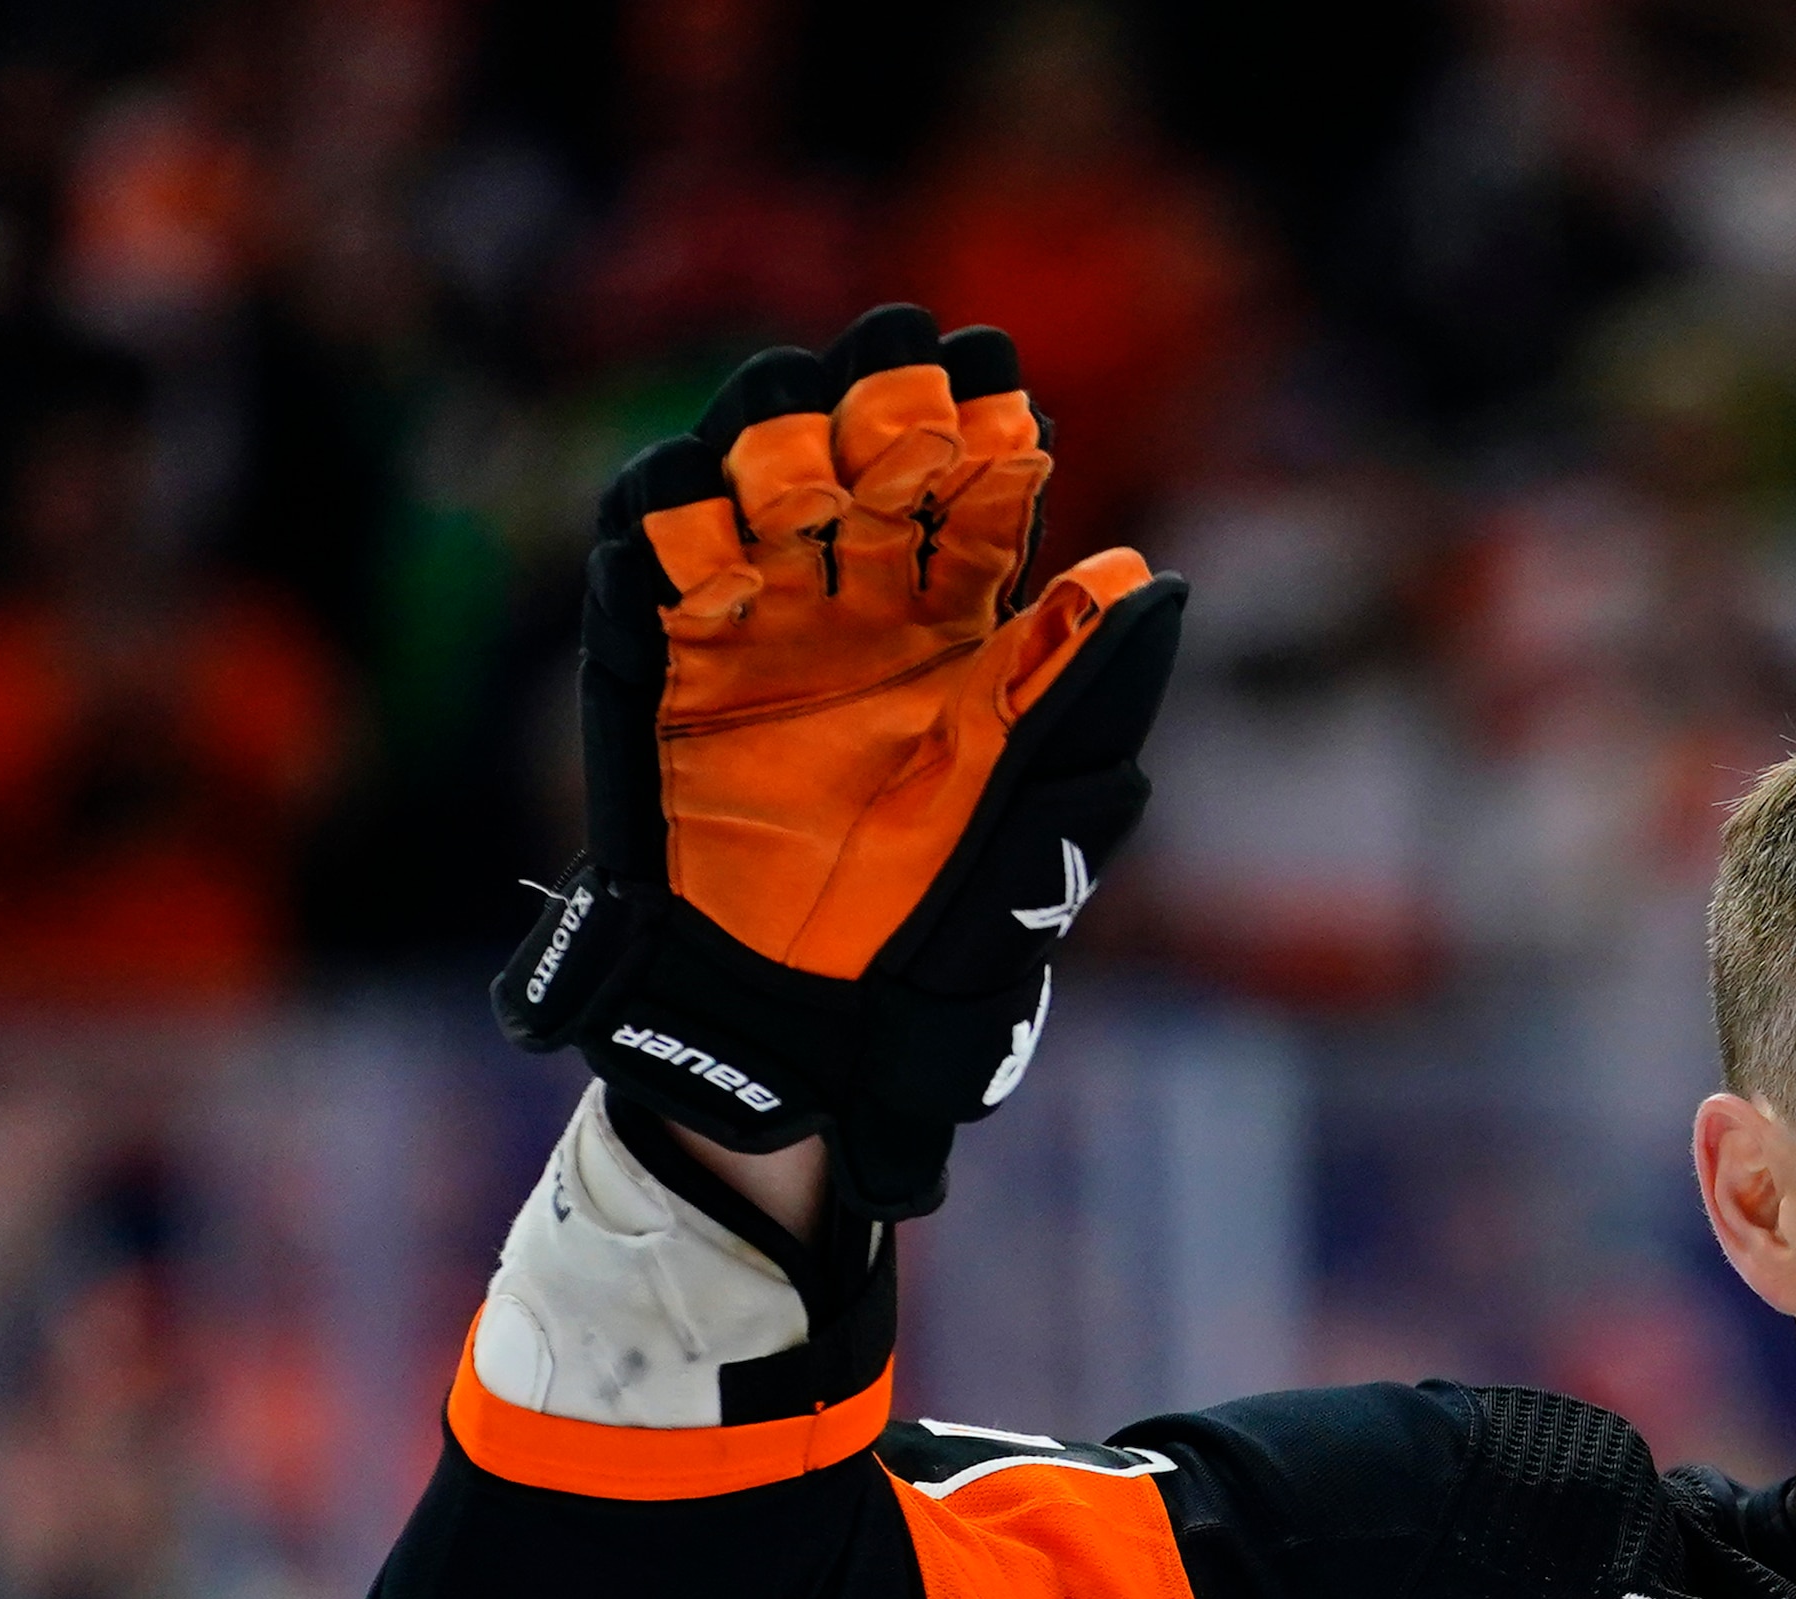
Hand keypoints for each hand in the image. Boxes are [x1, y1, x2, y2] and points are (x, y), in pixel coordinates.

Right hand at [491, 302, 1184, 1226]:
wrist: (805, 1052)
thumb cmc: (932, 959)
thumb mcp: (1027, 830)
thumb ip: (1082, 708)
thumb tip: (1156, 580)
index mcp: (952, 652)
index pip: (971, 513)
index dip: (986, 440)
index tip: (1009, 382)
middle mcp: (850, 630)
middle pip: (859, 479)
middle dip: (877, 404)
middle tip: (901, 348)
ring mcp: (746, 647)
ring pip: (749, 501)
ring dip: (765, 437)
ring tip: (795, 398)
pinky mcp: (650, 689)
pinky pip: (639, 582)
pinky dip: (651, 527)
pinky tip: (681, 488)